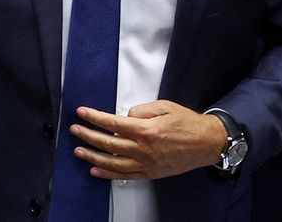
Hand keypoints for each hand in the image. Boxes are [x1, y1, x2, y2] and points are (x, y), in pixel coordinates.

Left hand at [68, 101, 226, 179]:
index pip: (112, 124)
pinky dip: (108, 175)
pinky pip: (125, 176)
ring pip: (112, 163)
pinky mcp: (150, 173)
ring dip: (93, 157)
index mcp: (146, 130)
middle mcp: (143, 149)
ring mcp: (146, 164)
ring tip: (78, 151)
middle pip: (108, 144)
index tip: (81, 113)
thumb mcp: (164, 106)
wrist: (207, 143)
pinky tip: (96, 171)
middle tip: (74, 130)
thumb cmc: (187, 122)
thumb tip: (124, 117)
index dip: (94, 118)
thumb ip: (141, 110)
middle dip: (88, 136)